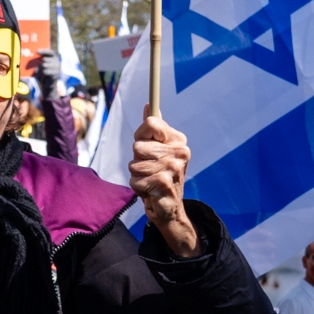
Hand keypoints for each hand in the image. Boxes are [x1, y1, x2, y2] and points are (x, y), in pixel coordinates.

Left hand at [36, 50, 61, 94]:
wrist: (48, 85)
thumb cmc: (44, 75)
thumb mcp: (41, 68)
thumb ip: (39, 64)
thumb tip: (36, 66)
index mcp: (54, 59)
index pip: (50, 52)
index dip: (44, 51)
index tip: (36, 51)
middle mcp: (57, 62)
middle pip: (44, 59)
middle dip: (40, 64)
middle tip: (41, 69)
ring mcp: (57, 68)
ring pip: (44, 65)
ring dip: (41, 70)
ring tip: (43, 74)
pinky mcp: (56, 73)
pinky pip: (45, 71)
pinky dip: (42, 74)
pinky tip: (45, 77)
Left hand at [128, 114, 199, 257]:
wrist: (169, 208)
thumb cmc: (159, 175)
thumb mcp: (157, 150)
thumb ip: (153, 128)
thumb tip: (149, 105)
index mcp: (179, 140)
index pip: (150, 124)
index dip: (141, 135)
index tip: (147, 146)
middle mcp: (180, 152)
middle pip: (138, 146)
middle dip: (137, 159)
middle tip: (150, 169)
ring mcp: (173, 167)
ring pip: (134, 164)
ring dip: (137, 175)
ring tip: (149, 180)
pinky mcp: (163, 183)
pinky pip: (134, 180)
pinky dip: (137, 187)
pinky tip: (149, 191)